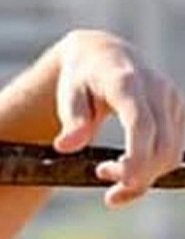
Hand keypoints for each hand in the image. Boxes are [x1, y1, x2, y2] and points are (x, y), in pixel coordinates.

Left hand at [51, 29, 184, 206]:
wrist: (104, 56)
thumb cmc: (81, 79)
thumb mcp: (68, 95)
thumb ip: (71, 121)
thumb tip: (65, 146)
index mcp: (126, 83)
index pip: (141, 124)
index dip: (138, 156)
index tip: (127, 181)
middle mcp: (157, 90)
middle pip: (162, 145)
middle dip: (137, 175)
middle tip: (101, 178)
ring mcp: (172, 100)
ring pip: (172, 153)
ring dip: (144, 176)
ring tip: (105, 172)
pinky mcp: (177, 112)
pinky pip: (173, 150)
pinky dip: (153, 170)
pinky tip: (126, 170)